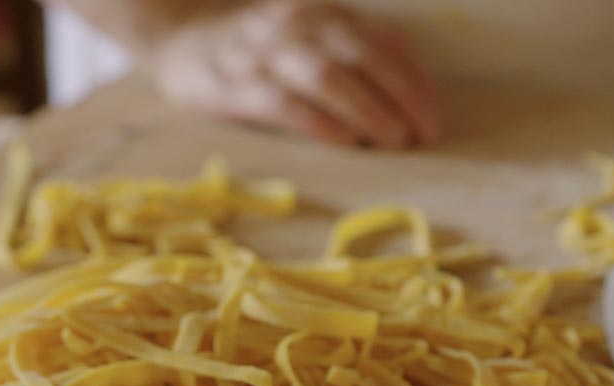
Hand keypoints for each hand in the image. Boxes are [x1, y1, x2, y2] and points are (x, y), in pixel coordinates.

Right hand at [150, 0, 440, 147]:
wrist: (179, 41)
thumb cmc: (257, 49)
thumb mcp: (308, 34)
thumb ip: (354, 50)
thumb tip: (412, 88)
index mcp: (321, 10)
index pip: (381, 40)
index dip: (414, 79)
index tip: (434, 116)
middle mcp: (295, 22)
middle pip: (360, 55)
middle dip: (400, 96)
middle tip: (422, 135)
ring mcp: (263, 52)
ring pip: (327, 77)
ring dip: (367, 111)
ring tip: (392, 142)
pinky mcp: (235, 85)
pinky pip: (285, 103)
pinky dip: (321, 124)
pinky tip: (345, 144)